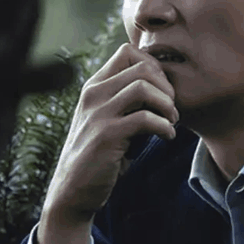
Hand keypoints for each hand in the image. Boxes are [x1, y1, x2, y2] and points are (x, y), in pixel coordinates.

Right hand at [34, 44, 176, 243]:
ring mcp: (98, 113)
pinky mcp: (106, 135)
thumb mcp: (107, 120)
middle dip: (167, 86)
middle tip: (171, 109)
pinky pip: (145, 119)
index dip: (155, 67)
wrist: (72, 191)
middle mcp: (94, 94)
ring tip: (171, 121)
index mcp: (94, 86)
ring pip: (144, 87)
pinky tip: (167, 137)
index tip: (163, 91)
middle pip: (142, 66)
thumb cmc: (97, 155)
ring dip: (167, 105)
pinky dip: (164, 127)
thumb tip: (165, 88)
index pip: (128, 52)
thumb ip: (127, 101)